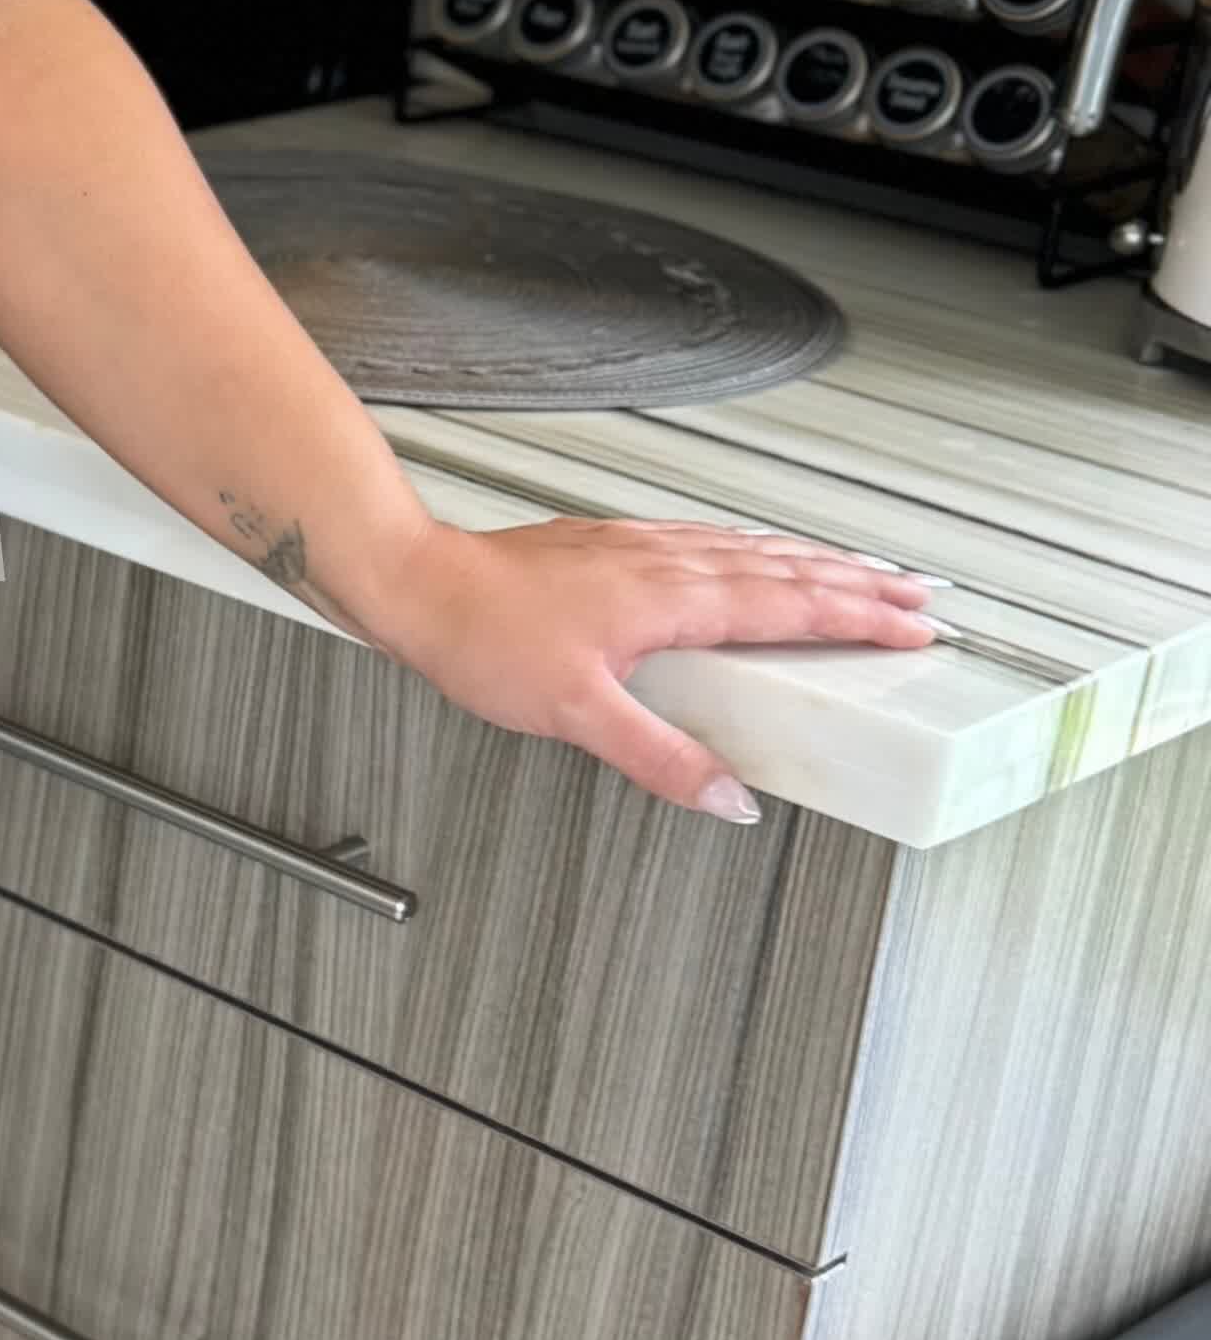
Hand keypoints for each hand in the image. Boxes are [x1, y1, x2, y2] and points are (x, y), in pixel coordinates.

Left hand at [363, 511, 938, 819]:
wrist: (418, 583)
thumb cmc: (482, 637)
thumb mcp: (575, 714)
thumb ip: (658, 756)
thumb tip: (730, 797)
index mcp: (670, 599)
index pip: (790, 606)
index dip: (859, 618)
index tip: (917, 629)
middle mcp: (665, 562)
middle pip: (786, 568)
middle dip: (860, 583)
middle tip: (921, 596)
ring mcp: (640, 548)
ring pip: (751, 549)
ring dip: (815, 561)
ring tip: (864, 572)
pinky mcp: (613, 547)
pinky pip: (709, 541)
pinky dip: (755, 549)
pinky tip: (753, 556)